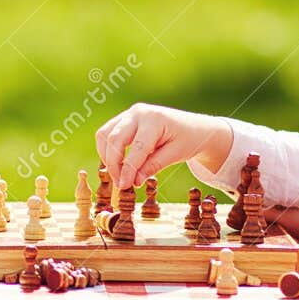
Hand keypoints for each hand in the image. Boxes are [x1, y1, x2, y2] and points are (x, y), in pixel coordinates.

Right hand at [96, 104, 224, 189]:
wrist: (194, 127)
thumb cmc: (188, 140)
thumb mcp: (175, 155)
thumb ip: (153, 166)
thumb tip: (133, 181)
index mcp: (155, 120)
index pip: (136, 148)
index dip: (127, 169)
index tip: (124, 186)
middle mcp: (139, 112)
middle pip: (114, 139)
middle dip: (113, 164)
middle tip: (120, 184)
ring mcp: (129, 113)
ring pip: (104, 134)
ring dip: (106, 156)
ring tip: (118, 175)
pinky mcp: (124, 118)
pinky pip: (107, 133)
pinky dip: (107, 149)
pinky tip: (117, 164)